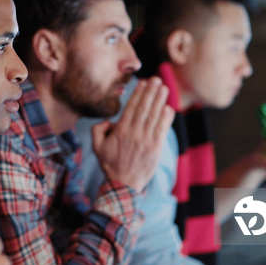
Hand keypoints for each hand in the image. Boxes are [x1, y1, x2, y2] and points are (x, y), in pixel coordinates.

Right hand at [91, 77, 174, 191]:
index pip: (132, 108)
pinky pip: (162, 129)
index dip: (139, 94)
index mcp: (121, 131)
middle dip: (151, 92)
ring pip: (154, 116)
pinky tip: (168, 107)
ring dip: (159, 101)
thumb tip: (108, 121)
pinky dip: (166, 118)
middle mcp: (134, 133)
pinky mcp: (156, 148)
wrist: (123, 184)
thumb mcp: (96, 147)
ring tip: (164, 88)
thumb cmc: (110, 164)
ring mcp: (146, 141)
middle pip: (144, 108)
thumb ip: (97, 130)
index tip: (143, 82)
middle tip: (156, 80)